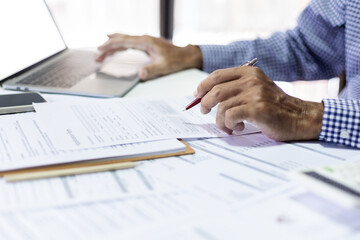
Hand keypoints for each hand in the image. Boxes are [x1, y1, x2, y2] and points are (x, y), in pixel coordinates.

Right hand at [96, 33, 201, 79]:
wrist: (185, 55)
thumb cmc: (176, 60)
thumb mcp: (164, 67)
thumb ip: (151, 70)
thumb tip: (140, 74)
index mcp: (145, 42)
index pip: (123, 42)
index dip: (110, 46)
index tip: (100, 51)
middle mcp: (143, 39)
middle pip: (121, 39)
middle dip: (108, 46)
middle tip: (97, 54)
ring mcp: (144, 40)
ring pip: (124, 40)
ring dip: (112, 45)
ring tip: (101, 52)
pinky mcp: (146, 44)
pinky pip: (129, 42)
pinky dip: (120, 45)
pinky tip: (114, 46)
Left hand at [195, 66, 323, 140]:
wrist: (300, 117)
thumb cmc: (276, 106)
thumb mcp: (257, 88)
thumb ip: (236, 88)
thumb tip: (207, 95)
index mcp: (249, 72)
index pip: (217, 75)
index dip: (203, 86)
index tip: (196, 95)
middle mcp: (251, 80)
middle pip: (215, 90)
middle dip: (204, 103)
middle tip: (204, 112)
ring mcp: (255, 93)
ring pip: (222, 107)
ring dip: (221, 121)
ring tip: (229, 127)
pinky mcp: (257, 108)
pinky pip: (230, 116)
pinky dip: (230, 125)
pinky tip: (239, 128)